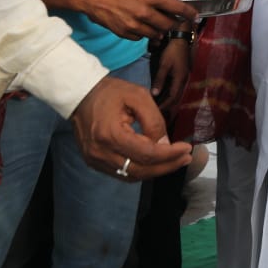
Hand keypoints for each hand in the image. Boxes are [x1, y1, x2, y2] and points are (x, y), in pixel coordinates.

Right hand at [71, 77, 192, 180]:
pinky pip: (122, 173)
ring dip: (155, 171)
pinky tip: (155, 162)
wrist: (81, 94)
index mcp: (110, 135)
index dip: (170, 154)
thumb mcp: (138, 96)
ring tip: (174, 161)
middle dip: (167, 166)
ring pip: (132, 175)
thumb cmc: (110, 92)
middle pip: (141, 170)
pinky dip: (141, 170)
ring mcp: (95, 160)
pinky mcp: (94, 162)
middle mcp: (101, 153)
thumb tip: (166, 144)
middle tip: (185, 158)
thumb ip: (154, 120)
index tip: (187, 148)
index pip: (147, 153)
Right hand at [82, 0, 188, 39]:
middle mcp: (143, 13)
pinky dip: (145, 33)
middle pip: (168, 24)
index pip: (177, 7)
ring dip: (161, 30)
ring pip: (156, 34)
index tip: (196, 16)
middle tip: (175, 19)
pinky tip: (142, 25)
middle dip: (174, 23)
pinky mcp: (123, 33)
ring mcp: (133, 25)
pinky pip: (141, 38)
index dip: (189, 12)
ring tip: (158, 23)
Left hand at [152, 37, 191, 111]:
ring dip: (168, 100)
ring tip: (157, 106)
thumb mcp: (164, 65)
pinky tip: (161, 95)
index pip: (172, 98)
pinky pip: (175, 88)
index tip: (155, 111)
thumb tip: (154, 94)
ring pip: (176, 94)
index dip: (164, 105)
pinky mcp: (180, 74)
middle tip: (156, 111)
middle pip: (175, 98)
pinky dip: (168, 94)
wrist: (180, 39)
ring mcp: (182, 77)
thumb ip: (159, 80)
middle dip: (167, 106)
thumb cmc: (172, 51)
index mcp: (180, 80)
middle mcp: (183, 81)